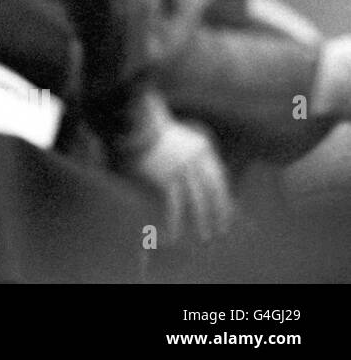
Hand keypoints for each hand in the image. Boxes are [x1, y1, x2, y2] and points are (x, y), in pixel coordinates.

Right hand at [126, 118, 233, 245]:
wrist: (133, 120)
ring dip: (202, 222)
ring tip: (205, 239)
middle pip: (212, 191)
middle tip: (221, 231)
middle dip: (219, 213)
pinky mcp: (165, 177)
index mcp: (201, 146)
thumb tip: (194, 166)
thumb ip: (187, 148)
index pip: (218, 177)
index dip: (224, 196)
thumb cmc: (148, 127)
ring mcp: (181, 169)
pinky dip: (173, 222)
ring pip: (196, 201)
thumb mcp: (175, 133)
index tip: (226, 212)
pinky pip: (172, 205)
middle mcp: (195, 158)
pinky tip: (174, 236)